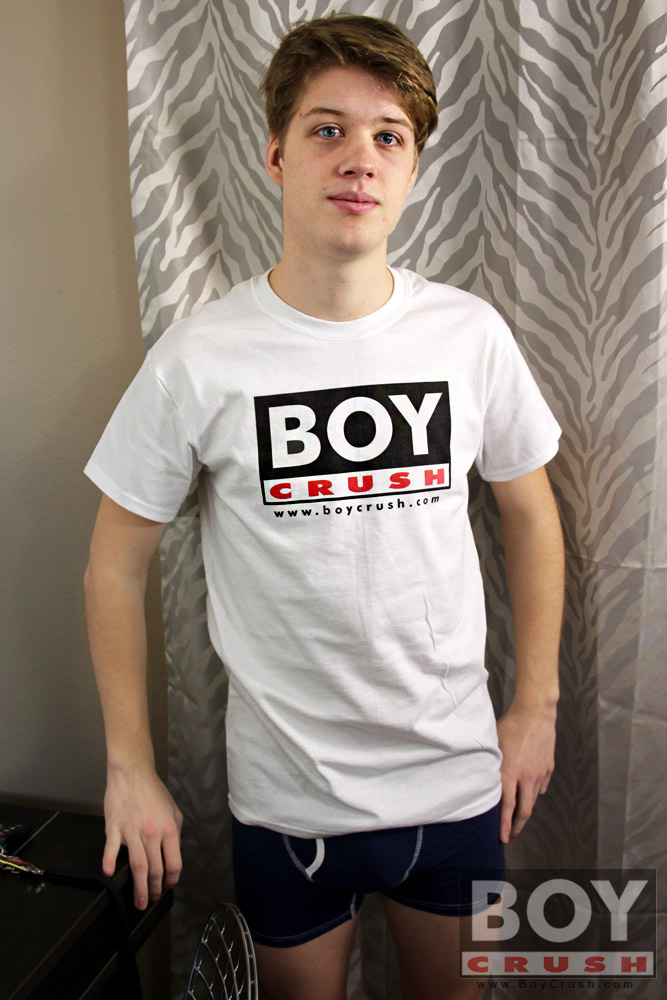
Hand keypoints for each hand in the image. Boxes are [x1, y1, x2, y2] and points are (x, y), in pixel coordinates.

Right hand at [103, 763, 182, 908]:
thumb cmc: (153, 792)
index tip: (168, 886)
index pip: (174, 862)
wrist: (133, 773)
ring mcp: (132, 830)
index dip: (172, 879)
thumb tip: (172, 855)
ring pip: (137, 865)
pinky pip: (112, 848)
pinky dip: (110, 861)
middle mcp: (152, 832)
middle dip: (155, 888)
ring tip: (139, 901)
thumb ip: (175, 834)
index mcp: (169, 829)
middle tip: (152, 899)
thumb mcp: (173, 811)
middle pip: (155, 869)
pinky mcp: (115, 827)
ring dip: (138, 887)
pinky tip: (110, 873)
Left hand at [496, 703, 555, 844]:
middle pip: (524, 811)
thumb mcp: (493, 744)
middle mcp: (526, 776)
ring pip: (533, 800)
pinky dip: (533, 792)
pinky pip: (540, 787)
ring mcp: (540, 773)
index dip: (504, 824)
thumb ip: (491, 764)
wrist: (535, 713)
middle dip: (516, 826)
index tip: (502, 838)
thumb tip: (482, 778)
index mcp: (509, 771)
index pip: (507, 806)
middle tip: (510, 835)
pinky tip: (526, 790)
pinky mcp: (548, 768)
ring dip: (525, 810)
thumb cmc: (510, 726)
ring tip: (516, 816)